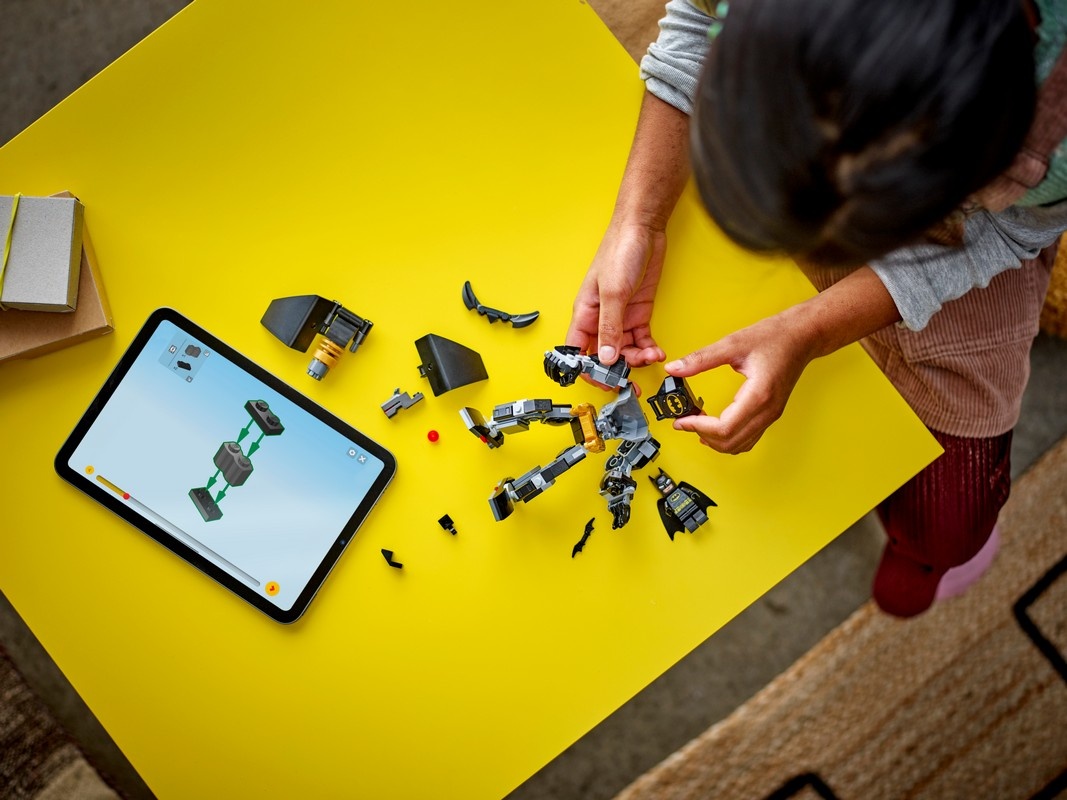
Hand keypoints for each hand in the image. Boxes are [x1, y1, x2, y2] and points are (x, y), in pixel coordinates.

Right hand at [566, 221, 667, 367]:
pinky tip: (657, 351)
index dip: (588, 371)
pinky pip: (641, 340)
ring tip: (651, 357)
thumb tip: (605, 358)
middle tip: (633, 379)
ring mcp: (620, 317)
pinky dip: (649, 349)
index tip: (605, 382)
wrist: (642, 229)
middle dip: (618, 370)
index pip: (578, 353)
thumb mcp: (613, 293)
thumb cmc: (619, 252)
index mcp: (585, 314)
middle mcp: (600, 319)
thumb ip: (609, 327)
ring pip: (624, 351)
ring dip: (637, 360)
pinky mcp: (638, 313)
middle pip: (604, 356)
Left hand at [666, 311, 817, 453]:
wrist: (802, 336)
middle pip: (731, 442)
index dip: (698, 427)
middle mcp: (767, 411)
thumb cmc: (774, 337)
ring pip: (739, 445)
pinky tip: (714, 427)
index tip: (681, 420)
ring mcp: (771, 415)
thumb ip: (701, 359)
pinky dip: (728, 439)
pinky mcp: (770, 414)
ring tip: (696, 424)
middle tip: (684, 422)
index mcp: (759, 395)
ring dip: (715, 441)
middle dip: (702, 435)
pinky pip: (748, 438)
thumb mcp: (733, 343)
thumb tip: (674, 369)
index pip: (725, 428)